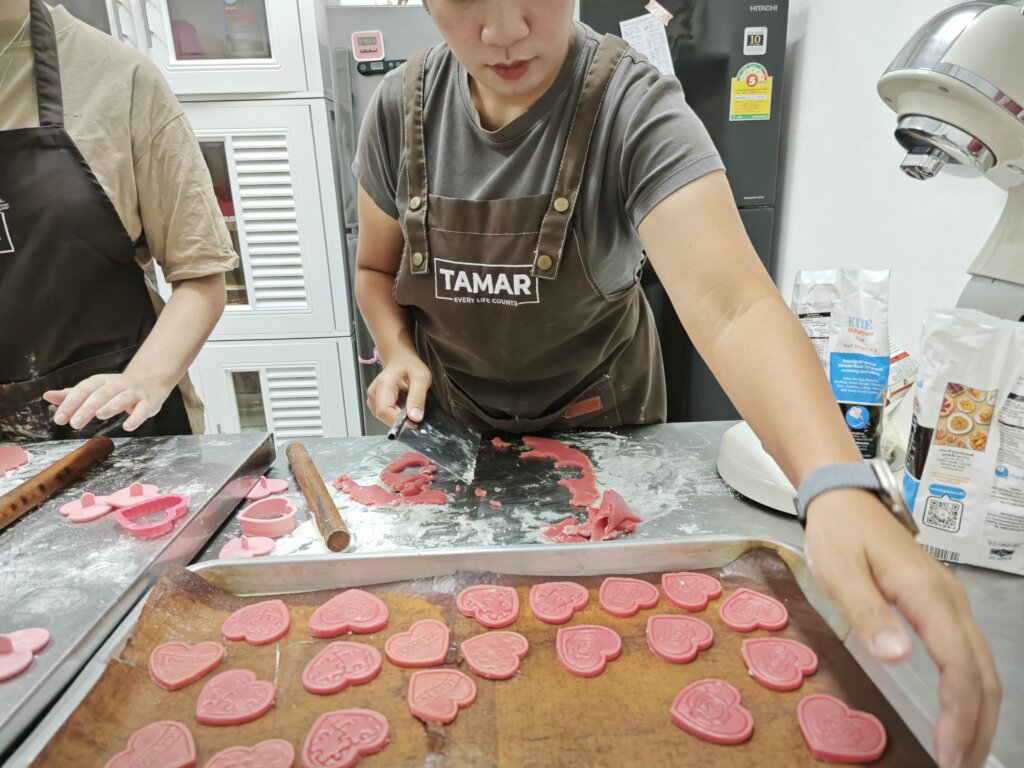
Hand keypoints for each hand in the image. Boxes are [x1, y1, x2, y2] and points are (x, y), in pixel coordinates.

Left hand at [43, 371, 175, 431]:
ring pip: (122, 398)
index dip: (70, 403)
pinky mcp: (147, 403)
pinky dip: (136, 417)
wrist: (150, 380)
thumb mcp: (94, 389)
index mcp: (101, 382)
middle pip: (101, 394)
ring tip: (99, 416)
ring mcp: (133, 393)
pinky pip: (142, 409)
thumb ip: (72, 395)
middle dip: (87, 407)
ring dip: (111, 406)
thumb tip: (48, 396)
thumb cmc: (118, 389)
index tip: (59, 419)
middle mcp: (117, 385)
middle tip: (74, 423)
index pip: (83, 390)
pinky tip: (128, 426)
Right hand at [366, 352, 431, 425]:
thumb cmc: (410, 366)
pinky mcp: (375, 404)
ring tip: (407, 403)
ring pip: (384, 418)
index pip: (384, 411)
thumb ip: (418, 398)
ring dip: (398, 416)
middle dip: (400, 419)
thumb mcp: (421, 378)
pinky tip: (401, 405)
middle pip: (383, 416)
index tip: (413, 421)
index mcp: (383, 385)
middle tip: (413, 410)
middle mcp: (373, 393)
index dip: (398, 421)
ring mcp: (373, 399)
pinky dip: (395, 414)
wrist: (401, 361)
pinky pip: (385, 416)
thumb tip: (415, 417)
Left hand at [804, 489, 1000, 767]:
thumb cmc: (839, 533)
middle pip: (983, 672)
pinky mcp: (942, 602)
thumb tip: (898, 657)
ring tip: (963, 751)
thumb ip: (869, 613)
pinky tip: (958, 710)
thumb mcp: (842, 572)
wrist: (844, 498)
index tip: (949, 753)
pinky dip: (970, 689)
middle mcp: (950, 600)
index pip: (959, 666)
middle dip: (977, 725)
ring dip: (978, 711)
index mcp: (928, 595)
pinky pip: (969, 652)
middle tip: (961, 765)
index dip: (959, 714)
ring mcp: (950, 600)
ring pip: (981, 664)